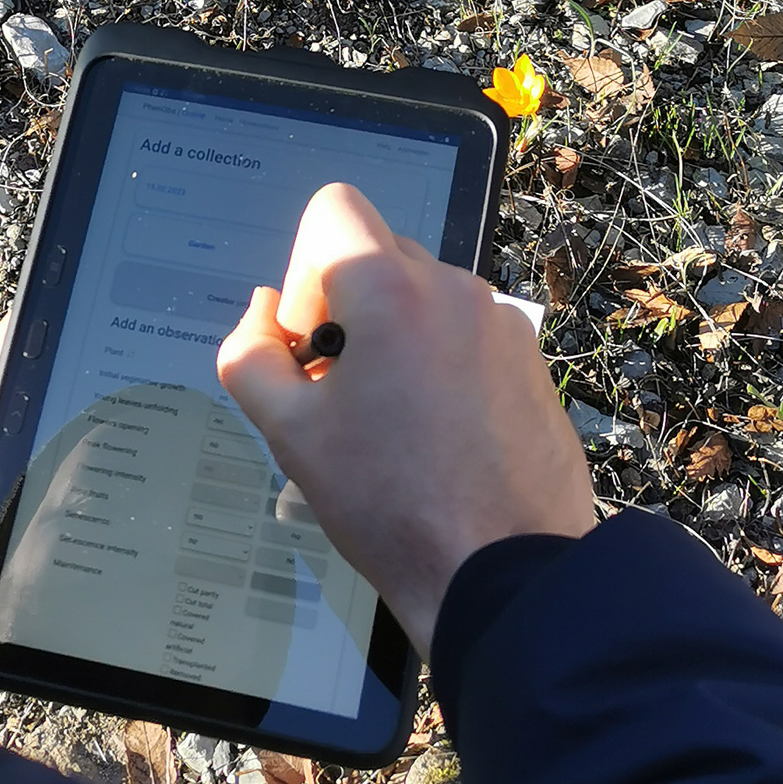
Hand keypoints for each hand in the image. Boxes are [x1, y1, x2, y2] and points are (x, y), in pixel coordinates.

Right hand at [218, 183, 594, 653]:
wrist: (505, 573)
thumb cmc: (391, 506)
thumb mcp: (290, 433)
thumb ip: (251, 355)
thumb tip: (264, 313)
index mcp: (392, 291)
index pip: (334, 210)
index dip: (305, 269)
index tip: (313, 343)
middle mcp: (455, 289)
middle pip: (380, 255)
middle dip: (348, 310)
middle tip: (343, 394)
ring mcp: (502, 324)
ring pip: (425, 298)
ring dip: (396, 338)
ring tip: (392, 425)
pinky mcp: (532, 362)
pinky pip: (467, 335)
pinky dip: (441, 365)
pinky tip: (438, 439)